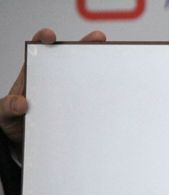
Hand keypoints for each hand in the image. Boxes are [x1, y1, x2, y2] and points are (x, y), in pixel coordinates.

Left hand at [0, 28, 105, 149]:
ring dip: (101, 73)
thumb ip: (9, 106)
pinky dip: (101, 103)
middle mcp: (54, 81)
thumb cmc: (11, 120)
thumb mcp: (4, 112)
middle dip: (86, 46)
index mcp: (34, 75)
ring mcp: (68, 96)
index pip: (40, 50)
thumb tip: (22, 104)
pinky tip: (111, 100)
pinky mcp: (76, 112)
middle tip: (98, 38)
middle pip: (72, 58)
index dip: (45, 39)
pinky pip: (89, 106)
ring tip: (115, 64)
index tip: (50, 36)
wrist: (21, 142)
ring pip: (86, 81)